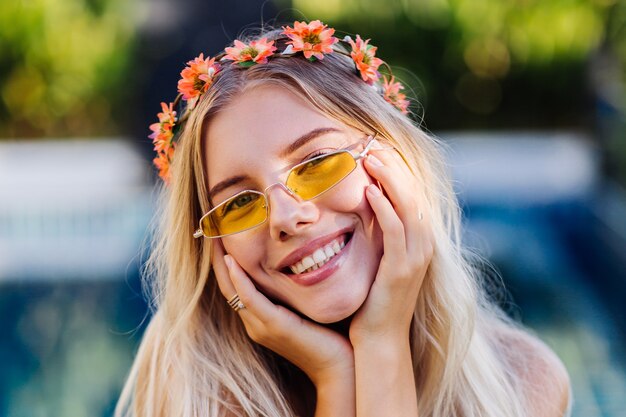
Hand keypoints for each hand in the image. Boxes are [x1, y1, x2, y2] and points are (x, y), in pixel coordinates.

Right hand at [212, 242, 354, 385]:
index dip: (225, 263)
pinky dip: (239, 279)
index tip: (222, 237)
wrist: (338, 367)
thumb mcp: (306, 308)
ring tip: (215, 239)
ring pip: (233, 290)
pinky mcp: (274, 326)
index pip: (235, 287)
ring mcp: (261, 326)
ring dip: (222, 263)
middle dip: (217, 259)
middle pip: (227, 286)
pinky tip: (232, 261)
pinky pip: (250, 298)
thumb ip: (295, 291)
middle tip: (209, 231)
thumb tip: (300, 261)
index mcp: (260, 319)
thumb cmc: (329, 336)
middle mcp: (254, 323)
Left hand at [349, 144, 433, 345]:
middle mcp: (423, 246)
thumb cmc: (373, 301)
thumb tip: (363, 207)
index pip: (412, 197)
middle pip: (414, 195)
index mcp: (418, 242)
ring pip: (409, 207)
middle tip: (373, 147)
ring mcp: (415, 258)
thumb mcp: (378, 262)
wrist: (378, 339)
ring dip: (391, 180)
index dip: (398, 172)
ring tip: (371, 159)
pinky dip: (385, 209)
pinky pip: (395, 231)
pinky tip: (370, 192)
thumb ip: (378, 236)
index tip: (377, 151)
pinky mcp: (401, 269)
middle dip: (395, 168)